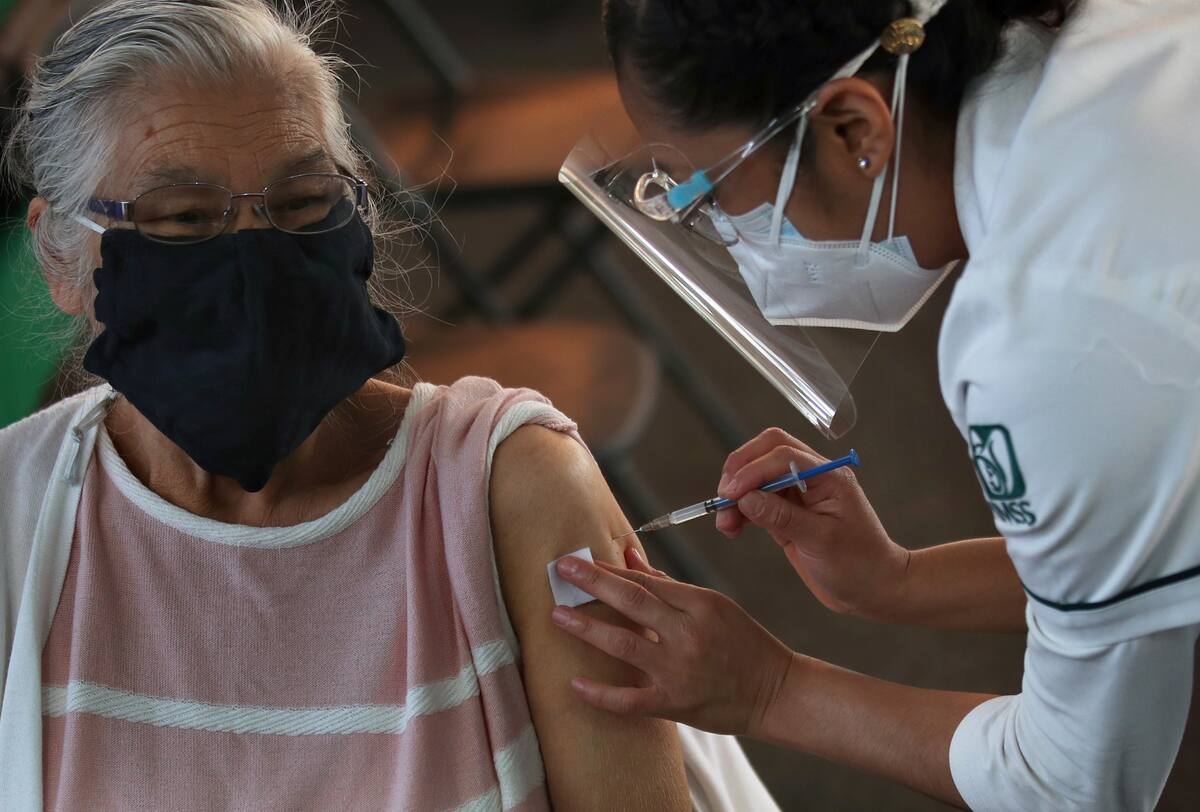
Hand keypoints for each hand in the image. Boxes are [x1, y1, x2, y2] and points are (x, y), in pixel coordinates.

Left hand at [550, 549, 794, 736]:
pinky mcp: (675, 703)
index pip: (644, 582)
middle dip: (591, 584)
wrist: (776, 692)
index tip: (579, 561)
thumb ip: (668, 585)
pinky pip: (630, 700)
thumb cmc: (744, 643)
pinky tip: (575, 683)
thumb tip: (630, 557)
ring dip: (586, 629)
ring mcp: (680, 670)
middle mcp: (688, 634)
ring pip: (623, 644)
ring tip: (557, 616)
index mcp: (699, 604)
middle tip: (560, 570)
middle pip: (631, 602)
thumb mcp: (713, 605)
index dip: (608, 570)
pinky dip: (600, 693)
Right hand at [716, 428, 909, 618]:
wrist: (874, 589)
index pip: (783, 455)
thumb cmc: (859, 565)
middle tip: (723, 499)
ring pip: (757, 476)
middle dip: (740, 471)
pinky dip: (740, 510)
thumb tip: (746, 498)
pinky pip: (756, 500)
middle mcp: (812, 477)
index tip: (731, 494)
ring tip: (725, 523)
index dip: (753, 470)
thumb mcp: (821, 541)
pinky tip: (732, 527)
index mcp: (828, 476)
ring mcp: (799, 494)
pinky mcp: (787, 512)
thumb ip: (782, 517)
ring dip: (736, 494)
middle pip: (767, 452)